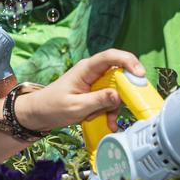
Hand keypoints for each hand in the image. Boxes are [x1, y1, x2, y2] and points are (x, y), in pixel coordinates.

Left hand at [14, 49, 143, 131]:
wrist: (39, 114)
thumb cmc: (52, 106)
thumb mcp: (76, 106)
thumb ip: (98, 100)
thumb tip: (118, 96)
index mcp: (87, 69)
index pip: (111, 56)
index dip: (128, 61)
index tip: (140, 74)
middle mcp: (93, 73)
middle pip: (119, 75)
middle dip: (124, 93)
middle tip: (126, 105)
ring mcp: (95, 83)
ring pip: (117, 91)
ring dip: (114, 107)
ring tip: (104, 120)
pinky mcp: (96, 94)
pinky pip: (110, 101)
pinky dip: (110, 113)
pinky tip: (108, 123)